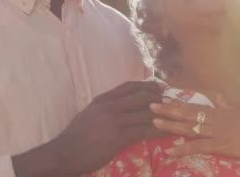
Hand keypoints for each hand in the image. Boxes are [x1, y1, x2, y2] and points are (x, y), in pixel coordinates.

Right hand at [13, 81, 165, 176]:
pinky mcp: (118, 137)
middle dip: (160, 97)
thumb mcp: (88, 115)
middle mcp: (109, 106)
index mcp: (102, 100)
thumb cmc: (74, 139)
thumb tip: (121, 106)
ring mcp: (114, 121)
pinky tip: (169, 133)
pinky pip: (145, 131)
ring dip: (165, 115)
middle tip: (173, 101)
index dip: (147, 85)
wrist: (62, 154)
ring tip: (177, 117)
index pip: (129, 86)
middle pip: (142, 96)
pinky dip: (160, 131)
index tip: (160, 86)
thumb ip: (105, 108)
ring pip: (146, 113)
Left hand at [151, 97, 239, 159]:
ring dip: (171, 126)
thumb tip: (218, 96)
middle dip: (168, 111)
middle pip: (187, 114)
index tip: (164, 99)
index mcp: (220, 111)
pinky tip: (170, 151)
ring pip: (189, 128)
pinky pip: (197, 147)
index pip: (195, 106)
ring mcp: (216, 132)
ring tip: (154, 123)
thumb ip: (227, 105)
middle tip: (151, 107)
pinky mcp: (220, 145)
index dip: (178, 103)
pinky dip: (183, 149)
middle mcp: (215, 119)